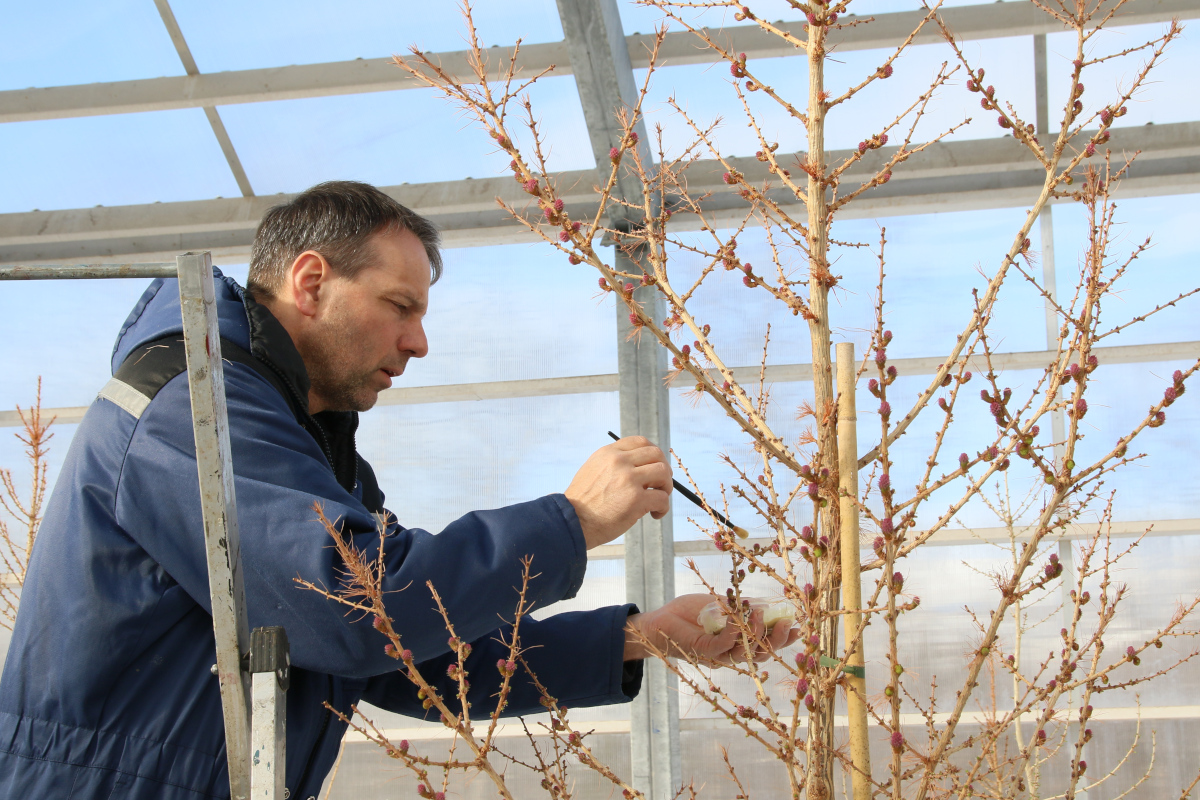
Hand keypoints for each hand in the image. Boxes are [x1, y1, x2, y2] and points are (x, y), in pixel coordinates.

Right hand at [564, 436, 671, 548]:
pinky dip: (663, 507)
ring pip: (663, 473)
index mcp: (609, 453)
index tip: (654, 467)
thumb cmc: (583, 501)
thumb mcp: (593, 470)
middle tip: (660, 485)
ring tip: (657, 500)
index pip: (640, 442)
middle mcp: (619, 462)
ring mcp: (628, 479)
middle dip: (663, 470)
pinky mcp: (636, 500)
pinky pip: (662, 498)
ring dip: (666, 487)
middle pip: (656, 454)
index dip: (653, 454)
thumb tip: (640, 466)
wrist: (572, 522)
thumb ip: (614, 464)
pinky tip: (654, 514)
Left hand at [624, 594, 800, 665]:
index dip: (782, 639)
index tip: (797, 627)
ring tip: (761, 616)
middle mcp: (730, 653)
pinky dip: (733, 634)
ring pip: (745, 653)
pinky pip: (723, 647)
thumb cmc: (688, 613)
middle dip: (776, 641)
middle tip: (787, 625)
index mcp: (737, 643)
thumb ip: (740, 608)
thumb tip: (766, 605)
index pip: (764, 645)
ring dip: (756, 634)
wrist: (659, 621)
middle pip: (760, 654)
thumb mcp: (719, 605)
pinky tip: (737, 622)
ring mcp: (717, 654)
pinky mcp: (703, 651)